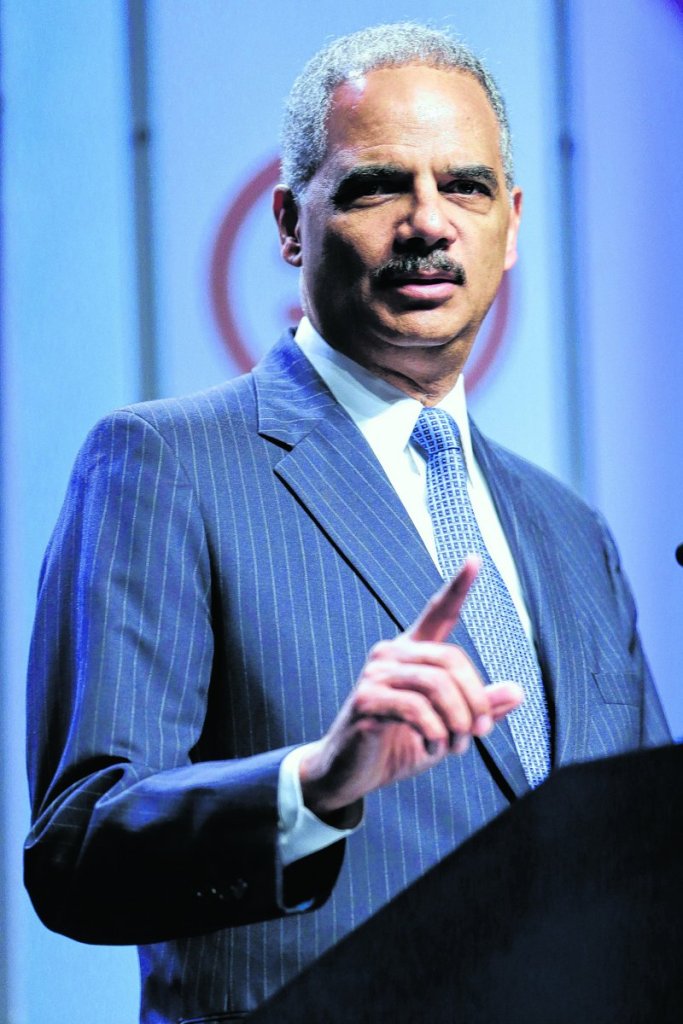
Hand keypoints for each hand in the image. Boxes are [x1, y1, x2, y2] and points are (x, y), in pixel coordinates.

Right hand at [299, 556, 522, 819]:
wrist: (350, 774)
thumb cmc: (398, 747)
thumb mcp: (449, 730)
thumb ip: (479, 710)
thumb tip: (517, 691)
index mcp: (412, 653)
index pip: (438, 613)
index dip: (458, 586)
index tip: (476, 559)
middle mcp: (391, 654)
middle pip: (452, 659)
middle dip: (476, 701)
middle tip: (479, 734)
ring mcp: (376, 674)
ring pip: (438, 684)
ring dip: (458, 722)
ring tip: (454, 746)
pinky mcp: (366, 698)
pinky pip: (417, 708)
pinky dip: (436, 732)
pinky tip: (434, 747)